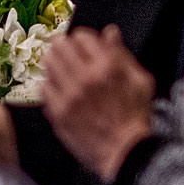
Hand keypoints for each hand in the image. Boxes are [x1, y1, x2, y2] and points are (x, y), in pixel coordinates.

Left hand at [42, 26, 156, 180]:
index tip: (83, 44)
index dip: (82, 39)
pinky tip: (60, 89)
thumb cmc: (135, 117)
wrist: (126, 151)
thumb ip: (122, 54)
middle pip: (59, 45)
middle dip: (64, 46)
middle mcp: (85, 78)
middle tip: (67, 53)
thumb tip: (110, 32)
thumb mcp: (140, 81)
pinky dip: (50, 85)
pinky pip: (43, 87)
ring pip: (48, 63)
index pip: (81, 37)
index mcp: (107, 67)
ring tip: (62, 69)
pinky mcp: (58, 111)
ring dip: (54, 62)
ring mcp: (69, 95)